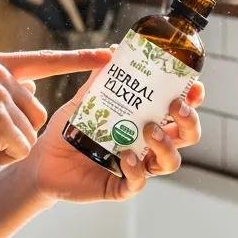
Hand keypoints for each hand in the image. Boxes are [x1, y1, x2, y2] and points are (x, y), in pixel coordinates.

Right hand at [0, 48, 113, 183]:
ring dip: (7, 146)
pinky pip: (20, 149)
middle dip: (15, 132)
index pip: (46, 60)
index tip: (112, 55)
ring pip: (30, 133)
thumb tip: (35, 89)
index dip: (82, 60)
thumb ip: (3, 89)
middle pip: (37, 112)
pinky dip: (0, 158)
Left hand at [24, 50, 206, 203]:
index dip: (192, 100)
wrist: (43, 161)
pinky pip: (139, 182)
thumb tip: (113, 51)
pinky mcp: (122, 187)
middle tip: (176, 106)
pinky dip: (136, 169)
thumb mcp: (83, 100)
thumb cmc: (68, 130)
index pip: (178, 111)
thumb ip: (99, 79)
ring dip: (166, 145)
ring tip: (149, 130)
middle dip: (188, 121)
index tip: (194, 87)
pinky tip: (125, 156)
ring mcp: (138, 167)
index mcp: (145, 121)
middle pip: (186, 136)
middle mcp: (147, 144)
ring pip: (171, 161)